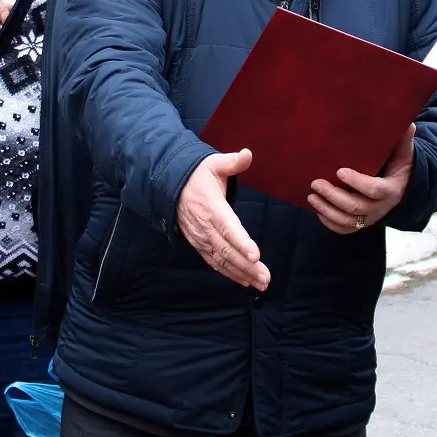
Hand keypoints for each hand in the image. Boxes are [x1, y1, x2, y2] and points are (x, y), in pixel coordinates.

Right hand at [177, 150, 269, 289]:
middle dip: (247, 266)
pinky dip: (230, 273)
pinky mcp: (199, 245)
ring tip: (262, 283)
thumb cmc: (196, 175)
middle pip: (228, 250)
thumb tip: (248, 153)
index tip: (256, 255)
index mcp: (211, 207)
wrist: (169, 186)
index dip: (241, 242)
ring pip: (222, 260)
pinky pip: (215, 262)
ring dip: (242, 273)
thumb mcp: (213, 164)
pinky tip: (245, 281)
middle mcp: (205, 227)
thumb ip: (232, 162)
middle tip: (266, 277)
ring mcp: (201, 238)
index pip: (228, 227)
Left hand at [308, 124, 415, 234]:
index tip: (340, 171)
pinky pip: (344, 229)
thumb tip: (408, 124)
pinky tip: (317, 210)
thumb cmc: (399, 168)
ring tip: (311, 196)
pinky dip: (329, 223)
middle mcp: (380, 208)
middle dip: (333, 196)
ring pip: (347, 221)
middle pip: (355, 207)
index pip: (374, 190)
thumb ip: (404, 141)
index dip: (357, 182)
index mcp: (391, 190)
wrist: (403, 191)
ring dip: (327, 210)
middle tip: (316, 182)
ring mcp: (370, 218)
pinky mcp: (361, 224)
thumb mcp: (405, 155)